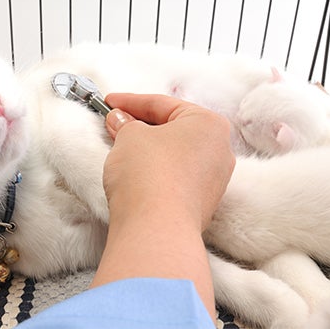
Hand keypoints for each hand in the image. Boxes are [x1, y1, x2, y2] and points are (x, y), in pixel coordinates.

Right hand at [102, 93, 234, 231]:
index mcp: (209, 124)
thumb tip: (121, 121)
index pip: (163, 104)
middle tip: (114, 124)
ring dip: (148, 150)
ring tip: (121, 149)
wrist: (156, 228)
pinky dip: (156, 172)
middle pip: (173, 129)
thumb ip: (126, 123)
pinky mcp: (201, 204)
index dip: (130, 102)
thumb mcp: (129, 136)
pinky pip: (175, 178)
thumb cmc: (149, 174)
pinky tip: (135, 174)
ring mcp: (214, 181)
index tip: (110, 103)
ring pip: (175, 155)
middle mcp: (220, 151)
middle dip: (141, 126)